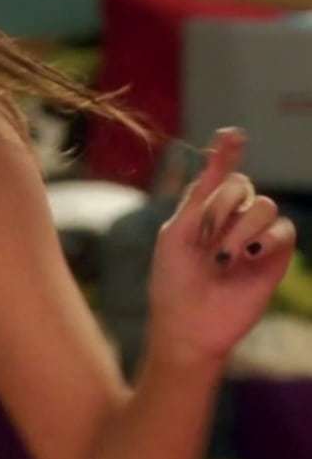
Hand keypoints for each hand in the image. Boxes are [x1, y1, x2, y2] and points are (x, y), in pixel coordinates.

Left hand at [148, 127, 296, 363]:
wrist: (187, 324)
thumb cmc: (174, 280)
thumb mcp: (177, 233)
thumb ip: (199, 197)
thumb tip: (218, 159)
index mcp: (202, 210)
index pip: (219, 172)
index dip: (227, 151)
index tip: (232, 134)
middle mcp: (231, 218)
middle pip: (241, 184)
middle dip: (221, 205)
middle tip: (204, 236)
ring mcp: (254, 236)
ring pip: (264, 205)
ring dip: (239, 228)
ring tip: (221, 258)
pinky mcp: (274, 257)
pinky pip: (284, 230)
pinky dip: (265, 238)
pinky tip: (246, 255)